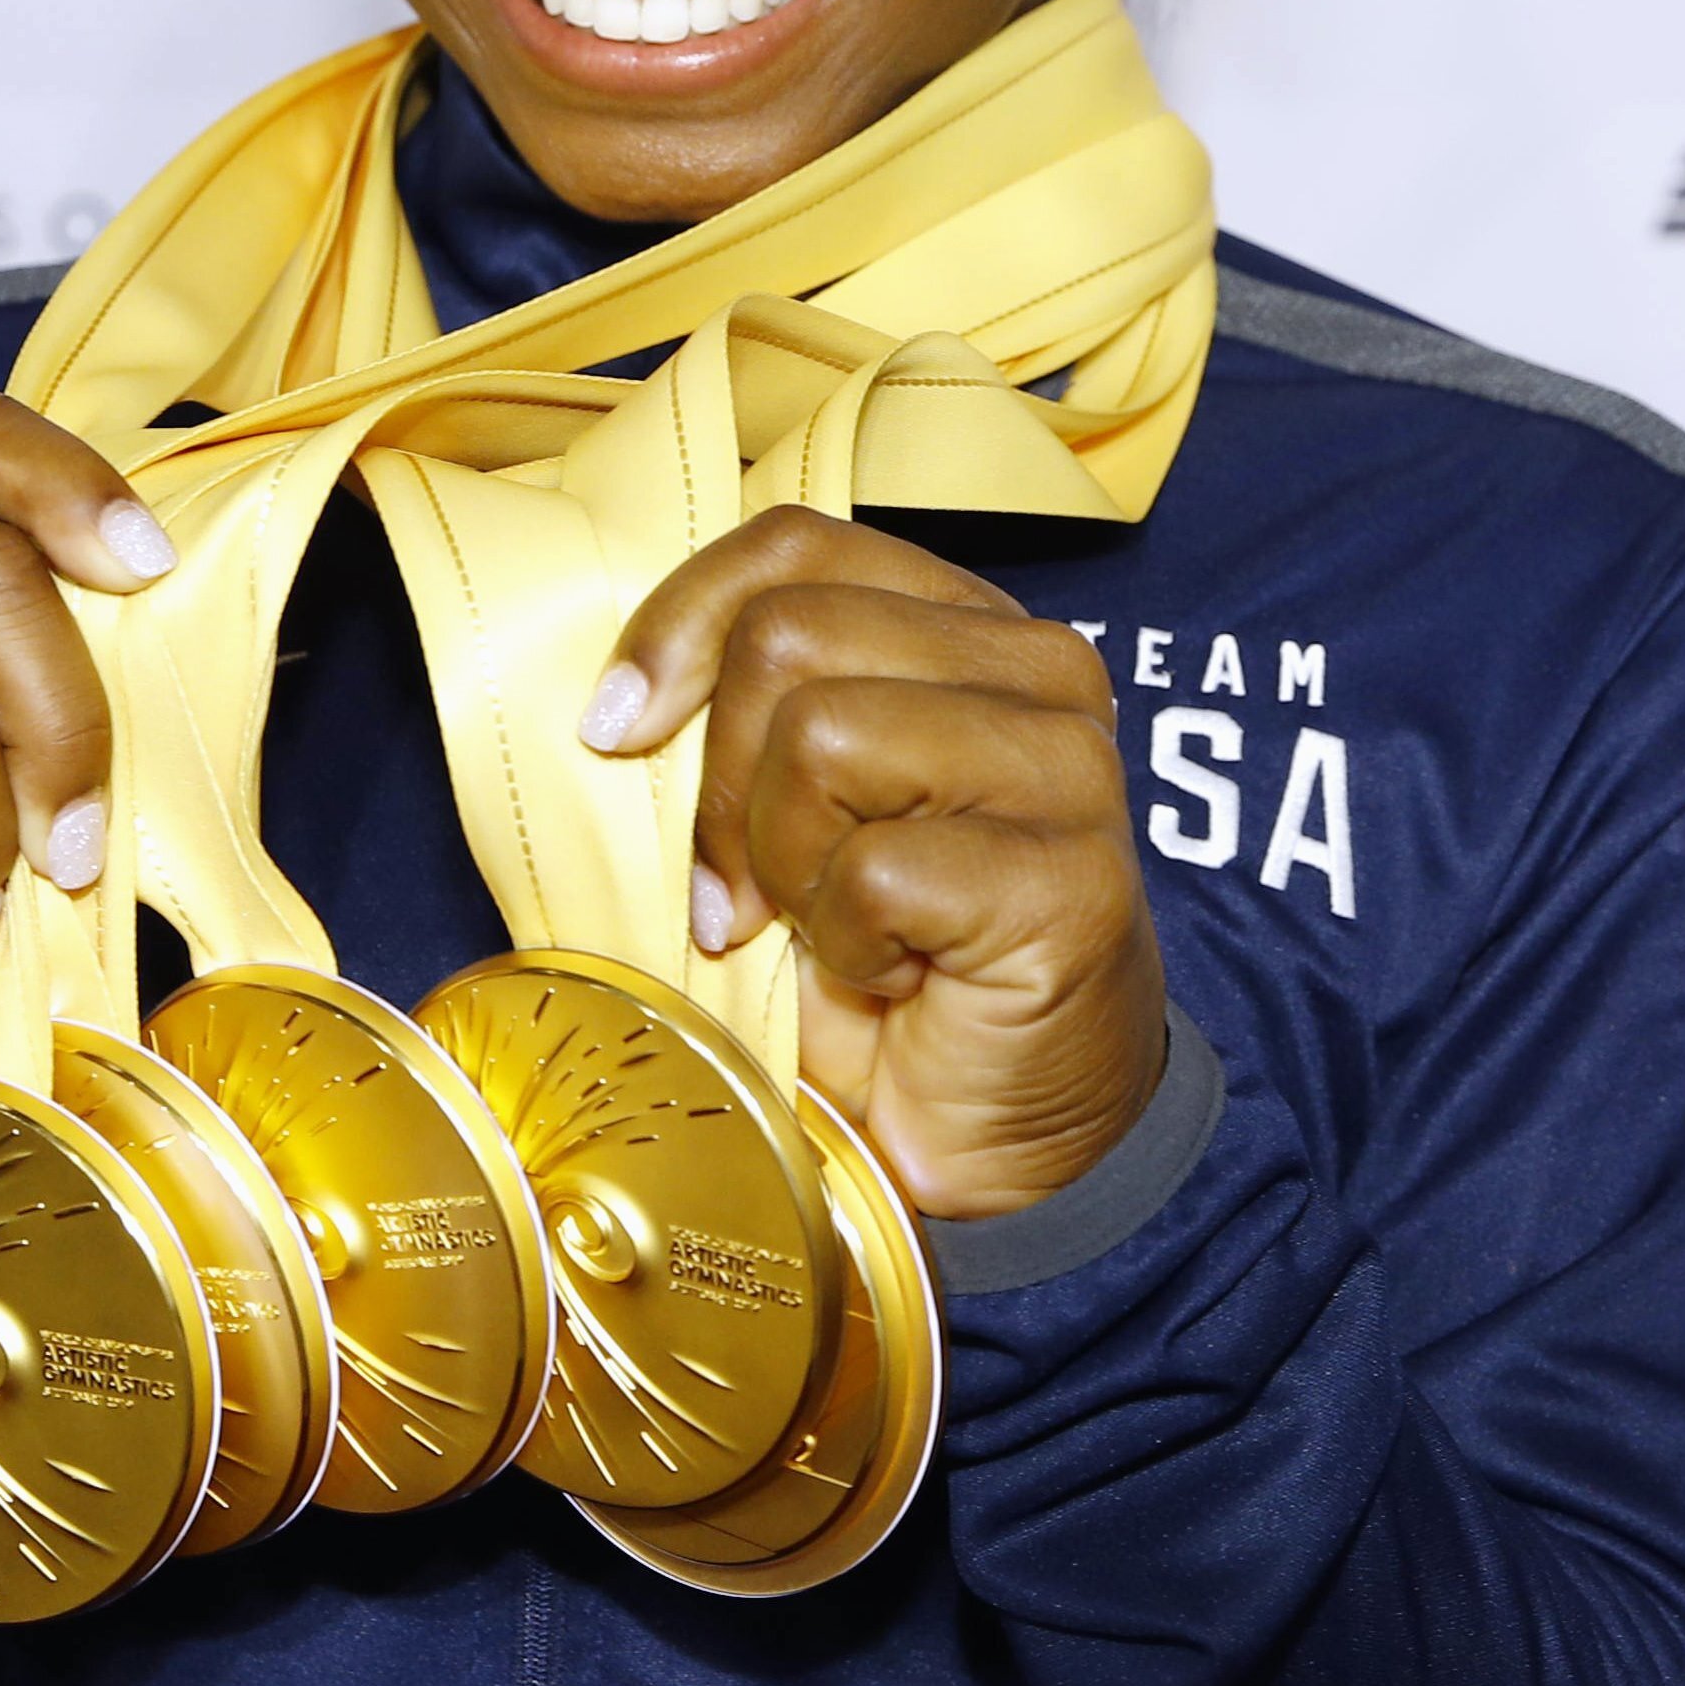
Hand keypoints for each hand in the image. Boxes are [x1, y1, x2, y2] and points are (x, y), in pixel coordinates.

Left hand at [578, 508, 1163, 1219]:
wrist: (992, 1140)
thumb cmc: (879, 963)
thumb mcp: (787, 807)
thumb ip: (741, 715)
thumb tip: (612, 693)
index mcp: (964, 623)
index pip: (794, 545)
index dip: (679, 625)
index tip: (615, 729)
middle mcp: (1037, 667)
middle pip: (787, 634)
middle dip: (723, 782)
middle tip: (745, 895)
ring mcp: (1068, 768)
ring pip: (822, 733)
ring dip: (785, 863)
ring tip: (829, 929)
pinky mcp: (1072, 880)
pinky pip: (876, 871)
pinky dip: (847, 946)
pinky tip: (895, 979)